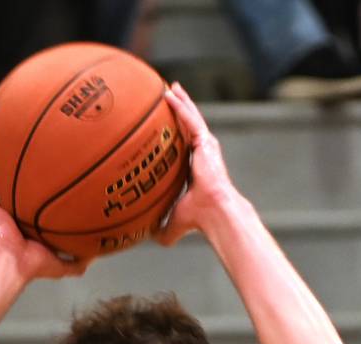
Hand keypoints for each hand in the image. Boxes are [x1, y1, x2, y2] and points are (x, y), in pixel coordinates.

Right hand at [0, 149, 89, 281]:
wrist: (11, 262)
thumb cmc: (32, 266)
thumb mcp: (61, 264)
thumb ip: (77, 261)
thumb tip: (95, 255)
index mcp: (24, 228)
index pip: (31, 206)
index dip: (38, 192)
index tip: (49, 177)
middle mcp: (9, 216)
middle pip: (12, 190)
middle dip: (17, 174)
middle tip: (26, 154)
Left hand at [153, 84, 236, 246]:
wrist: (213, 212)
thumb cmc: (197, 219)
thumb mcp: (173, 221)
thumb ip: (162, 227)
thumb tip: (148, 238)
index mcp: (195, 168)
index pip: (183, 147)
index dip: (174, 135)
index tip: (164, 126)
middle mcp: (202, 154)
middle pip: (188, 126)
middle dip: (180, 110)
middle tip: (169, 95)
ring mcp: (205, 146)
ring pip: (190, 118)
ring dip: (180, 101)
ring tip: (170, 87)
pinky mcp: (206, 141)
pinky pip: (190, 119)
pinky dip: (180, 105)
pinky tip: (169, 93)